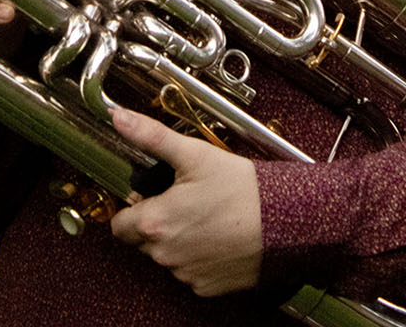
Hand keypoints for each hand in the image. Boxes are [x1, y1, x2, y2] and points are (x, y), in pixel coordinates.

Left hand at [108, 106, 262, 295]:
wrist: (286, 220)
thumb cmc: (242, 189)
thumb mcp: (193, 154)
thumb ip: (151, 137)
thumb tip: (120, 119)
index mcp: (155, 223)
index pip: (119, 225)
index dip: (130, 209)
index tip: (147, 198)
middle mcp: (165, 254)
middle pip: (143, 241)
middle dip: (156, 223)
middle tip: (183, 201)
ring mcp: (186, 273)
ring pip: (168, 257)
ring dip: (178, 241)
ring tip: (205, 216)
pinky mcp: (207, 286)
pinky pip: (192, 272)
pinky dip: (199, 258)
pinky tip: (218, 237)